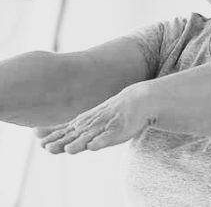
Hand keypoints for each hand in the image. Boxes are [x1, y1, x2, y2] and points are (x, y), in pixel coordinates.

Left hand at [36, 84, 153, 153]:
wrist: (135, 101)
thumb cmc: (107, 113)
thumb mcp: (83, 120)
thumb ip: (62, 129)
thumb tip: (35, 133)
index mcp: (81, 123)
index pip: (63, 132)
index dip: (52, 138)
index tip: (41, 143)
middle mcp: (90, 124)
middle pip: (74, 135)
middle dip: (62, 142)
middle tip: (49, 148)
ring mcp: (104, 127)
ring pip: (89, 137)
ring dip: (79, 143)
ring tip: (70, 149)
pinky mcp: (117, 130)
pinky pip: (108, 137)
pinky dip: (100, 142)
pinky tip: (93, 147)